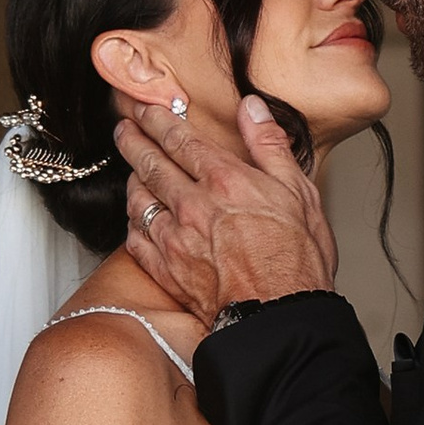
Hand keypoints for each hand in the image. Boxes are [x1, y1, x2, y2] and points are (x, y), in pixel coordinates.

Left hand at [116, 93, 338, 323]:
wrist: (279, 316)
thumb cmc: (296, 261)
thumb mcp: (299, 191)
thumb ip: (270, 145)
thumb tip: (252, 108)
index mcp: (224, 180)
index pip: (179, 139)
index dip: (157, 120)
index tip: (146, 109)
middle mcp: (192, 205)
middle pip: (149, 163)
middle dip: (133, 140)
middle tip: (124, 126)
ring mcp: (174, 238)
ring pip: (137, 199)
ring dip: (131, 179)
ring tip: (131, 169)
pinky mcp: (166, 270)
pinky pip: (134, 238)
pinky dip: (132, 222)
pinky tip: (136, 218)